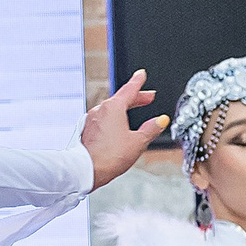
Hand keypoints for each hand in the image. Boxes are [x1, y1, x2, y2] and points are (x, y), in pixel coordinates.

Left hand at [79, 72, 157, 186]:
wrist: (84, 170)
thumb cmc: (108, 157)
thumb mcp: (137, 142)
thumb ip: (151, 129)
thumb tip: (160, 121)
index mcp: (113, 108)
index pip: (129, 89)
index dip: (138, 81)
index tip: (141, 74)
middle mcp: (99, 110)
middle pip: (119, 99)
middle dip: (134, 98)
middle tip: (147, 97)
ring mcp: (90, 120)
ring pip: (110, 110)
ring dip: (122, 109)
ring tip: (132, 113)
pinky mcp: (85, 131)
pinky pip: (102, 120)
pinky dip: (112, 119)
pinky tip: (116, 128)